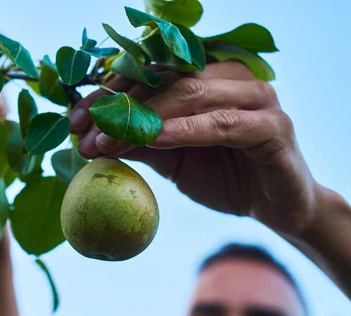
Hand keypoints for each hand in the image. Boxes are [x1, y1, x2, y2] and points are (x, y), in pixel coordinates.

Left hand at [71, 62, 318, 234]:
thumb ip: (140, 141)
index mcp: (208, 76)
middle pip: (166, 78)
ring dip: (143, 119)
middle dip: (119, 106)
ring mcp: (257, 98)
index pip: (151, 73)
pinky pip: (223, 124)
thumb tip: (92, 135)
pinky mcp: (274, 127)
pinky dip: (185, 130)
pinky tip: (154, 140)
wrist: (275, 209)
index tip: (74, 120)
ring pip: (191, 94)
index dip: (109, 93)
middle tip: (84, 133)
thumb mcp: (172, 158)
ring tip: (107, 142)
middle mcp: (233, 77)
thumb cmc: (224, 177)